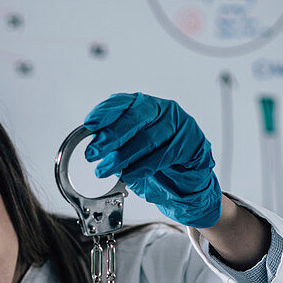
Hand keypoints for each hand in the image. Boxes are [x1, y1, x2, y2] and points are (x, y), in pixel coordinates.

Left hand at [83, 92, 221, 228]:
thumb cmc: (156, 160)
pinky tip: (129, 175)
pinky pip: (164, 155)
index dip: (105, 112)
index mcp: (145, 105)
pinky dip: (142, 167)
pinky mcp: (193, 142)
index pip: (123, 102)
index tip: (90, 124)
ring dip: (123, 157)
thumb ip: (116, 143)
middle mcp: (163, 109)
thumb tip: (94, 146)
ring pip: (148, 138)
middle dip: (110, 137)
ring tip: (105, 170)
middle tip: (92, 154)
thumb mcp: (131, 149)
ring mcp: (180, 124)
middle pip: (135, 118)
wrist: (188, 180)